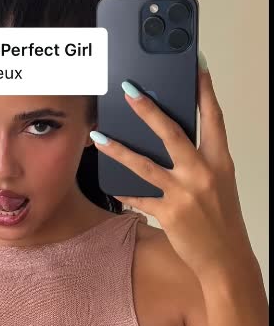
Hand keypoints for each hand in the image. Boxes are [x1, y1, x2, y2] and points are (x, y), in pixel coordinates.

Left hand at [90, 54, 254, 280]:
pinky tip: (111, 185)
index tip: (196, 66)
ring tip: (99, 136)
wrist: (226, 259)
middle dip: (147, 109)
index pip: (213, 118)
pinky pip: (139, 198)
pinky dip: (124, 192)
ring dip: (118, 149)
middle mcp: (203, 173)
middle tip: (128, 90)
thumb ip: (200, 162)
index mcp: (220, 161)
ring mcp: (185, 193)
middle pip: (171, 132)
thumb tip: (174, 144)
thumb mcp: (219, 184)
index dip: (205, 91)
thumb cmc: (222, 221)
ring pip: (145, 164)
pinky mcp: (169, 214)